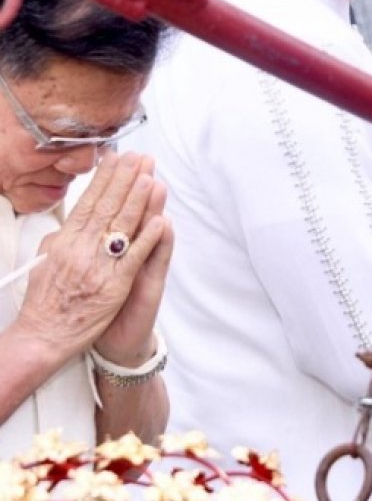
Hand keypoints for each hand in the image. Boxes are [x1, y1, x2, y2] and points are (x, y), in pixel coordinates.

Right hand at [16, 151, 170, 369]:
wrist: (44, 337)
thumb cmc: (45, 301)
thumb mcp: (45, 260)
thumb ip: (60, 237)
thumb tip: (72, 218)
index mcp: (65, 241)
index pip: (88, 202)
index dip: (104, 178)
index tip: (117, 158)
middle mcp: (82, 249)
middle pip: (108, 207)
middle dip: (125, 180)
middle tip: (140, 158)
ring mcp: (99, 267)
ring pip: (122, 227)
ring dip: (139, 201)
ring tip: (151, 178)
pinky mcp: (115, 286)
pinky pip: (134, 258)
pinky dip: (148, 238)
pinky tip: (160, 221)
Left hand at [93, 165, 172, 366]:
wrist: (117, 342)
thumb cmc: (100, 307)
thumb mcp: (92, 272)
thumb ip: (89, 244)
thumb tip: (80, 218)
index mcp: (113, 246)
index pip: (115, 208)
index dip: (115, 183)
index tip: (117, 158)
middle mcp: (131, 252)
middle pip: (136, 213)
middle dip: (138, 186)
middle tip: (143, 161)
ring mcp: (144, 267)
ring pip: (149, 233)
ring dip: (153, 208)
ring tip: (156, 184)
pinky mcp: (151, 286)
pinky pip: (156, 262)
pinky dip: (160, 244)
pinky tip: (163, 226)